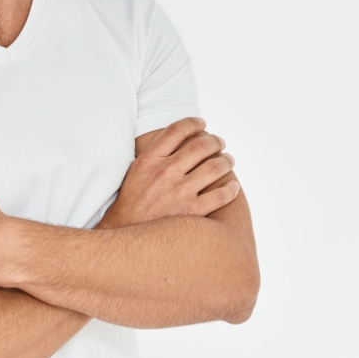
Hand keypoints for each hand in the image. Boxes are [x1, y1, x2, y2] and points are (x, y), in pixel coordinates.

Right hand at [99, 117, 239, 228]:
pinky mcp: (191, 212)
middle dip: (215, 141)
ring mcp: (179, 192)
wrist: (125, 235)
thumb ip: (153, 155)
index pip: (177, 130)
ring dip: (226, 161)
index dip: (193, 123)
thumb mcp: (135, 171)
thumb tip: (174, 140)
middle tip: (220, 142)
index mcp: (150, 160)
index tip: (201, 123)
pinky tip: (233, 186)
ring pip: (214, 167)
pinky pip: (220, 196)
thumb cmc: (131, 203)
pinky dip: (230, 188)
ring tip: (229, 160)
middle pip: (200, 146)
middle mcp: (166, 172)